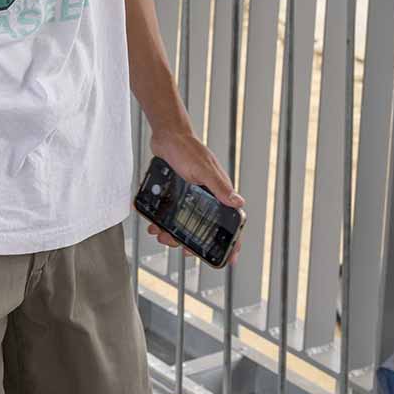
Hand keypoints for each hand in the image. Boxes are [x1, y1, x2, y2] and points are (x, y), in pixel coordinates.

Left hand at [147, 127, 244, 265]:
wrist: (166, 134)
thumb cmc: (187, 148)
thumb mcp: (203, 169)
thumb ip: (219, 186)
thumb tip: (238, 203)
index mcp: (219, 191)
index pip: (231, 221)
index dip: (233, 241)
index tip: (230, 259)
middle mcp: (208, 196)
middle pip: (205, 227)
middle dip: (193, 241)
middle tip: (181, 248)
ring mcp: (192, 195)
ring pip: (186, 223)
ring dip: (174, 233)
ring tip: (161, 235)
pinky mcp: (178, 193)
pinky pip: (173, 214)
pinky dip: (164, 222)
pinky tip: (154, 225)